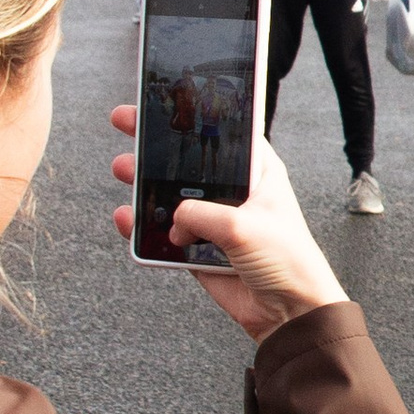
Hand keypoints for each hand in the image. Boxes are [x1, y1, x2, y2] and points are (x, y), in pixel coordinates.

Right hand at [111, 112, 347, 334]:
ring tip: (123, 172)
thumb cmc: (288, 260)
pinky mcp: (201, 251)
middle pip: (189, 162)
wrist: (290, 313)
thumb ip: (201, 214)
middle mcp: (234, 193)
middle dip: (157, 146)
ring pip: (172, 198)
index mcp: (257, 173)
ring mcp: (215, 222)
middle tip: (128, 126)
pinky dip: (145, 228)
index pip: (222, 133)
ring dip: (146, 187)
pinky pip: (165, 235)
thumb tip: (174, 220)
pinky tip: (128, 219)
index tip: (164, 101)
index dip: (194, 115)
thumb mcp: (242, 227)